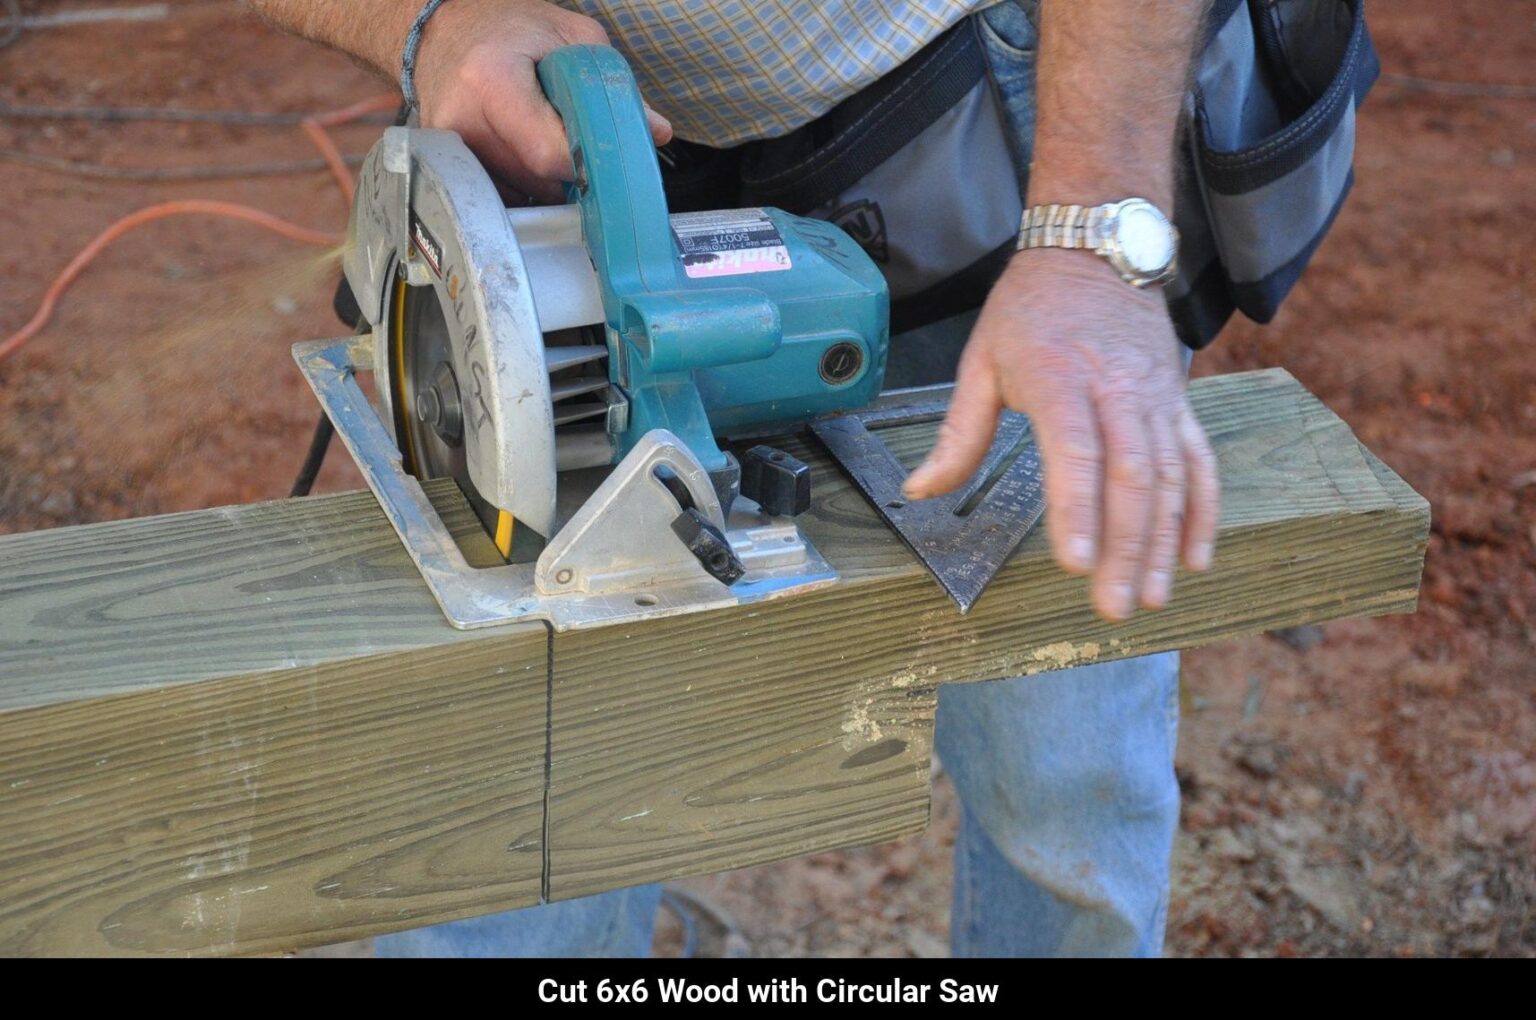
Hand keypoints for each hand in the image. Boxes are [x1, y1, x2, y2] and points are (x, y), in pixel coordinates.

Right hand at [411, 0, 671, 201]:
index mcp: (492, 78)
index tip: (602, 155)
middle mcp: (462, 118)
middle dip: (570, 171)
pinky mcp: (445, 166)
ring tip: (546, 137)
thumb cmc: (512, 29)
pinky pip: (500, 195)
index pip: (549, 154)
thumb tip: (657, 132)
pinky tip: (524, 153)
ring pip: (521, 194)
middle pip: (537, 180)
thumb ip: (614, 86)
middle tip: (578, 140)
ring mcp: (449, 146)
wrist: (446, 30)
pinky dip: (524, 184)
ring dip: (548, 180)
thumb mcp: (570, 37)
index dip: (585, 162)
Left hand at [902, 250, 1219, 620]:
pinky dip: (1200, 512)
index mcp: (1057, 377)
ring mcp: (1155, 398)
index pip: (1074, 451)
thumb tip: (919, 492)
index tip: (1074, 564)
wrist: (1096, 250)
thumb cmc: (1031, 309)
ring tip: (1148, 599)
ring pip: (1169, 478)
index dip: (1077, 509)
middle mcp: (1116, 389)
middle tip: (1112, 606)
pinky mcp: (1178, 403)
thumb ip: (958, 433)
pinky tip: (1193, 559)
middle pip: (1130, 476)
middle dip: (1124, 547)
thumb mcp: (980, 360)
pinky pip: (1198, 462)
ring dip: (1161, 543)